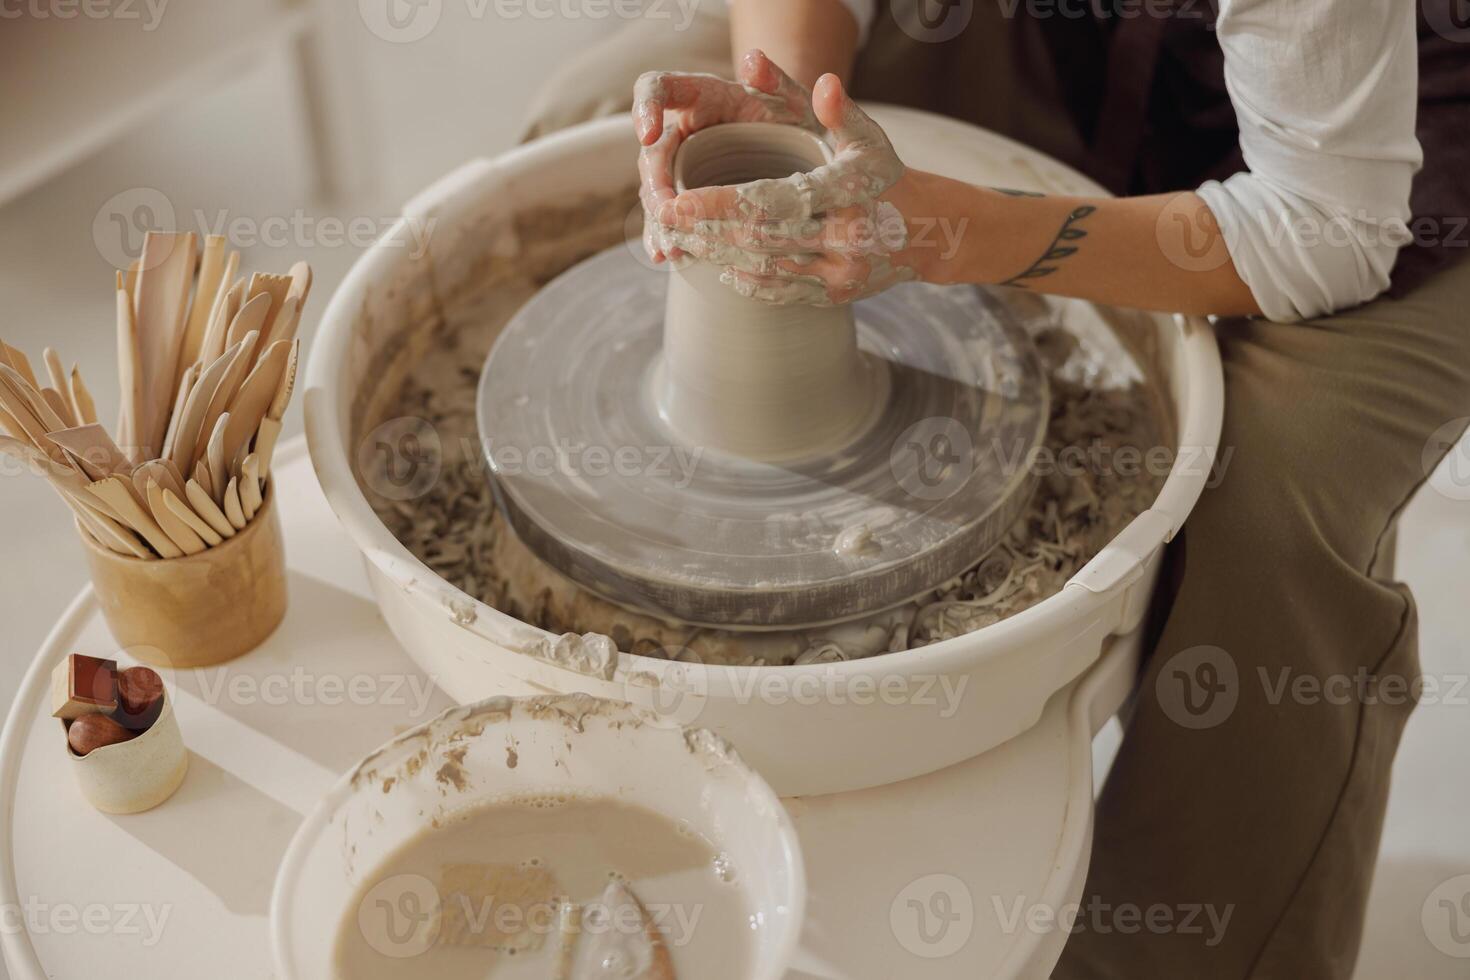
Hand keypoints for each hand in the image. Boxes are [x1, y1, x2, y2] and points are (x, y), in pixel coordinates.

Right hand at [635, 50, 820, 263]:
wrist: (811, 157)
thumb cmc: (802, 122)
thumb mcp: (795, 102)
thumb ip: (779, 80)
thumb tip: (752, 58)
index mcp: (702, 97)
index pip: (658, 87)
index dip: (646, 106)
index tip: (647, 132)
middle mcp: (685, 131)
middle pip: (652, 152)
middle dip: (654, 183)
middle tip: (665, 209)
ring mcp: (684, 168)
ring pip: (655, 190)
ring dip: (657, 219)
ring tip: (666, 245)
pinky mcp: (690, 200)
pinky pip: (670, 219)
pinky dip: (667, 238)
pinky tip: (669, 258)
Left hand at [651, 73, 923, 305]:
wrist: (931, 234)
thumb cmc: (887, 178)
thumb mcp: (869, 139)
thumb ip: (838, 111)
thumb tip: (821, 80)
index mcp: (847, 193)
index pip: (770, 200)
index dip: (718, 204)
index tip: (678, 201)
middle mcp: (846, 238)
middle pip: (759, 239)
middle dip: (706, 231)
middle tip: (664, 220)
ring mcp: (841, 273)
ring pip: (765, 269)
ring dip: (718, 256)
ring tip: (680, 242)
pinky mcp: (835, 296)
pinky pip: (781, 292)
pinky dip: (747, 281)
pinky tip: (720, 266)